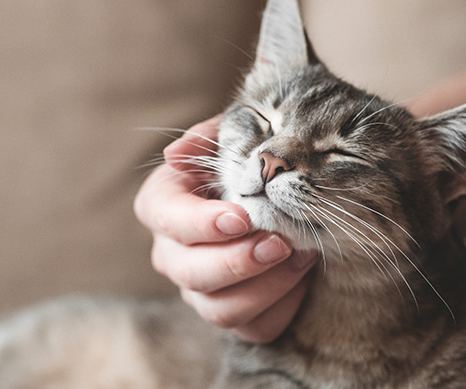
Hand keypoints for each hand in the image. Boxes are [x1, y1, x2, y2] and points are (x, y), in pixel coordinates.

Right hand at [134, 116, 317, 342]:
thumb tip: (174, 155)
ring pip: (219, 309)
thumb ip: (207, 137)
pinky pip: (253, 328)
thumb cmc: (248, 160)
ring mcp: (198, 290)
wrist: (282, 192)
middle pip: (189, 272)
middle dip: (238, 261)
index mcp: (162, 204)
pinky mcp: (232, 314)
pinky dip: (282, 306)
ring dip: (265, 287)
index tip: (240, 217)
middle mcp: (171, 253)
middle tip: (280, 243)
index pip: (164, 218)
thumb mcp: (231, 136)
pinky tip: (303, 277)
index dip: (199, 223)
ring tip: (301, 256)